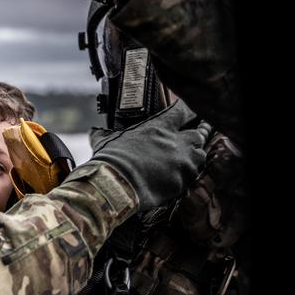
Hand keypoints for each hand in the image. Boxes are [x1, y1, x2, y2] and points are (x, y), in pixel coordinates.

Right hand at [89, 100, 210, 209]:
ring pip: (201, 154)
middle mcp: (175, 141)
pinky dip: (190, 175)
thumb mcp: (104, 142)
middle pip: (199, 133)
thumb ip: (102, 134)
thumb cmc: (110, 161)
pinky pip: (194, 175)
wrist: (115, 184)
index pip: (181, 111)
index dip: (188, 110)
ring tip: (192, 156)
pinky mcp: (183, 181)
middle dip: (200, 133)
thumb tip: (93, 131)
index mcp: (158, 127)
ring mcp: (182, 161)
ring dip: (197, 154)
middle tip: (199, 132)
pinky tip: (184, 176)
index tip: (190, 110)